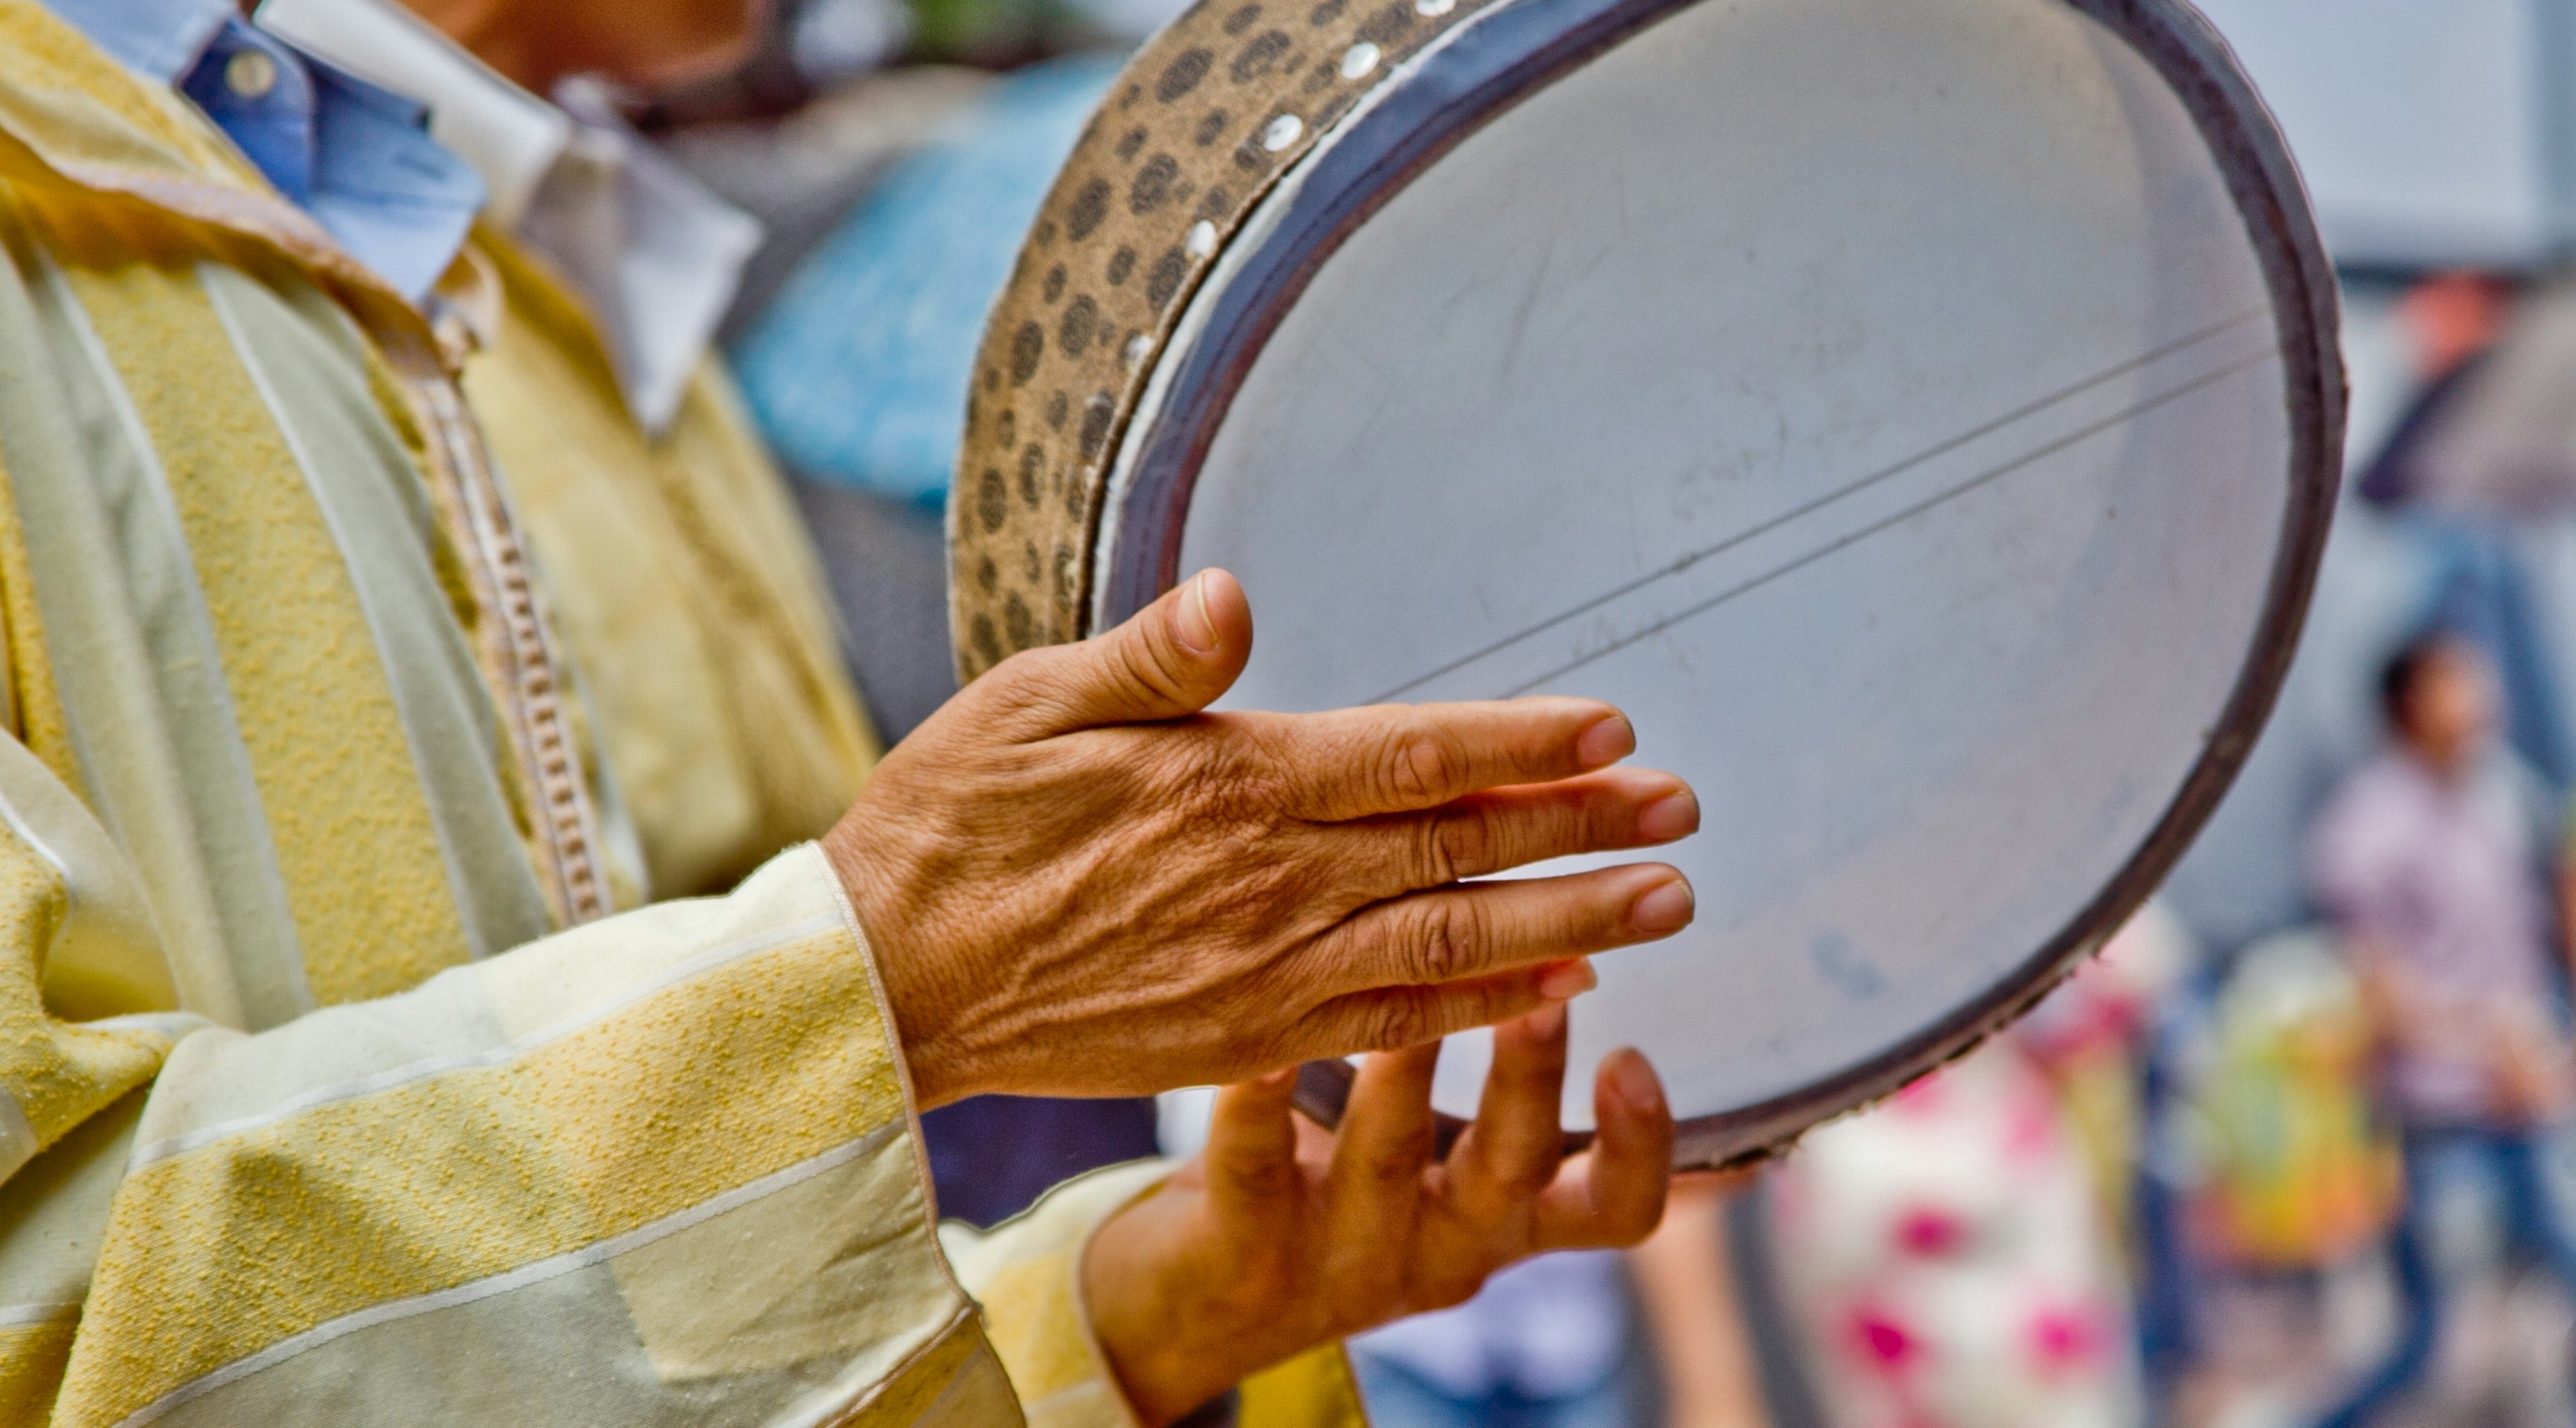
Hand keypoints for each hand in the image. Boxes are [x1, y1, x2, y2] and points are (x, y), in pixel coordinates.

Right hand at [820, 570, 1699, 1106]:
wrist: (889, 980)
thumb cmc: (953, 819)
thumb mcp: (1031, 700)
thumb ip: (1154, 656)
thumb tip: (1239, 596)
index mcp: (1231, 783)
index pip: (1414, 755)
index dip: (1523, 740)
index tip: (1616, 726)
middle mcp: (1270, 884)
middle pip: (1461, 848)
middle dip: (1584, 826)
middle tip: (1687, 812)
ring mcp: (1267, 974)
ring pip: (1452, 944)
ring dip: (1570, 920)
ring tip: (1667, 900)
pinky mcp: (1248, 1040)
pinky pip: (1395, 1025)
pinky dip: (1486, 1007)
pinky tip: (1558, 985)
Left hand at [1082, 1004, 1672, 1425]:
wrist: (1195, 1307)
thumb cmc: (1340, 1194)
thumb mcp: (1443, 1164)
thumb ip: (1511, 1088)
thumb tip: (1596, 959)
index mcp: (1501, 1222)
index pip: (1609, 1210)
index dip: (1638, 1149)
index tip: (1635, 1057)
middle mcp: (1438, 1249)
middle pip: (1509, 1174)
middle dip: (1529, 1080)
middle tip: (1551, 990)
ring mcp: (1341, 1257)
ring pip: (1386, 1162)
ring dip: (1408, 1071)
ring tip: (1416, 985)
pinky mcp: (1244, 1254)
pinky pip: (1254, 1171)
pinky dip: (1259, 1105)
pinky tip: (1262, 1045)